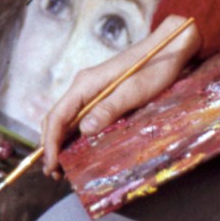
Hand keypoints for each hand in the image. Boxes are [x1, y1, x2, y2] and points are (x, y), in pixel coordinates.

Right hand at [41, 16, 199, 176]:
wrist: (169, 47)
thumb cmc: (155, 68)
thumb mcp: (134, 91)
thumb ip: (109, 109)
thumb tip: (84, 131)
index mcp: (86, 84)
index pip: (57, 116)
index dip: (50, 142)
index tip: (51, 165)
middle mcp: (83, 85)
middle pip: (57, 118)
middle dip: (51, 145)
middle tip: (54, 173)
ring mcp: (91, 89)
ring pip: (67, 118)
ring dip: (61, 141)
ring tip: (62, 166)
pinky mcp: (102, 93)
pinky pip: (81, 116)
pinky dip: (74, 134)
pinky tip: (78, 148)